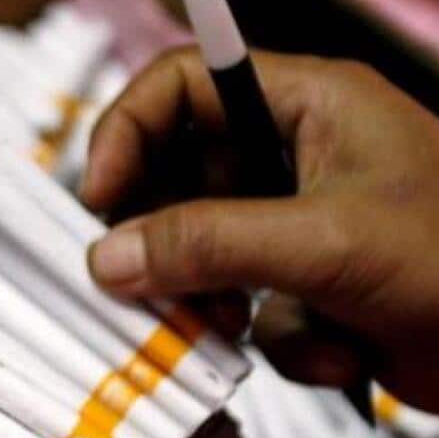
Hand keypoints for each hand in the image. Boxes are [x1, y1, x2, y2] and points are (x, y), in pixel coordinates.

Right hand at [83, 48, 438, 412]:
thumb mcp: (324, 242)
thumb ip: (207, 243)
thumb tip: (103, 259)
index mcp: (306, 104)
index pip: (179, 85)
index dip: (126, 133)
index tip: (97, 202)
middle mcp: (294, 156)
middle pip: (177, 178)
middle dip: (162, 240)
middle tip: (142, 286)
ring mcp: (300, 225)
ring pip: (204, 255)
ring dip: (214, 302)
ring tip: (237, 328)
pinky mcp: (312, 288)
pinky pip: (251, 309)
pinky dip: (282, 342)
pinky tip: (341, 352)